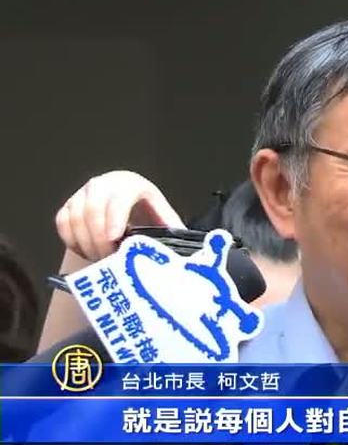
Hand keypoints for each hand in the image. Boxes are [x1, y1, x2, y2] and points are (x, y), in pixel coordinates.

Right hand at [55, 171, 183, 260]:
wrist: (125, 206)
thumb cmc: (147, 213)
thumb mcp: (162, 217)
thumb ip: (171, 228)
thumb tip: (188, 248)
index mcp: (130, 184)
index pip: (120, 196)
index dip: (116, 216)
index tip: (114, 238)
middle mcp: (104, 184)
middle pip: (93, 208)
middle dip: (99, 238)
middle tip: (109, 259)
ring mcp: (83, 194)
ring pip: (75, 217)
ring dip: (87, 243)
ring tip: (101, 261)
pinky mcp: (68, 206)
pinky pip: (63, 223)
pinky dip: (73, 241)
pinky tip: (88, 253)